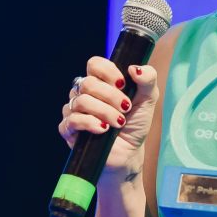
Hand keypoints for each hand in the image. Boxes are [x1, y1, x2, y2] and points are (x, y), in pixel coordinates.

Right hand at [57, 58, 158, 173]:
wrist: (130, 153)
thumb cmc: (136, 124)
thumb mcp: (148, 99)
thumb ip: (147, 79)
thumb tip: (134, 68)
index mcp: (100, 81)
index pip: (94, 64)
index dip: (107, 71)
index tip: (123, 84)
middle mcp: (84, 93)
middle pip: (88, 83)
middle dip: (111, 96)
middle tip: (126, 108)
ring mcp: (73, 110)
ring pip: (81, 101)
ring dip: (105, 112)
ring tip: (119, 123)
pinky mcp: (68, 129)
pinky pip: (73, 120)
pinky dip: (91, 123)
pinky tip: (104, 129)